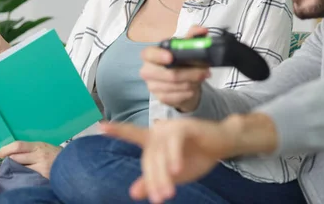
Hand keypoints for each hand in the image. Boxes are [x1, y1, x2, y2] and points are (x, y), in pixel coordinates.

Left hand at [0, 141, 61, 178]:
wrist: (71, 163)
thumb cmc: (55, 155)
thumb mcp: (44, 147)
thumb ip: (31, 149)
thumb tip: (12, 152)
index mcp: (38, 145)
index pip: (18, 146)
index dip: (6, 149)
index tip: (0, 153)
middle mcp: (39, 155)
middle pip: (16, 158)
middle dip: (9, 161)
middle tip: (8, 163)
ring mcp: (41, 167)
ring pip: (20, 168)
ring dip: (16, 169)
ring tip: (17, 170)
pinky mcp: (42, 176)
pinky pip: (27, 176)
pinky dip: (23, 176)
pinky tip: (24, 176)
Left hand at [101, 119, 232, 202]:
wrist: (223, 145)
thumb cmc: (197, 157)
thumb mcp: (173, 175)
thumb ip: (154, 181)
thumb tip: (133, 193)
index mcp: (154, 140)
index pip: (133, 135)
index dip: (117, 131)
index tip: (100, 127)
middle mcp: (159, 131)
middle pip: (148, 158)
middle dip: (153, 180)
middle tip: (159, 199)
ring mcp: (170, 127)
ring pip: (159, 155)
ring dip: (163, 176)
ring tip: (168, 194)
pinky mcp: (184, 127)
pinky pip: (174, 144)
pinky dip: (174, 158)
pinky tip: (177, 171)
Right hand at [140, 25, 210, 112]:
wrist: (181, 81)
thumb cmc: (181, 61)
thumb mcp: (186, 47)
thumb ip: (193, 36)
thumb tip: (203, 30)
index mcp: (151, 54)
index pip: (148, 54)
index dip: (159, 55)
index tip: (171, 57)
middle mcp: (148, 70)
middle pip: (168, 74)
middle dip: (190, 73)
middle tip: (205, 71)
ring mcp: (152, 86)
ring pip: (176, 86)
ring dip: (193, 82)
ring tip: (202, 77)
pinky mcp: (160, 98)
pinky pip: (177, 97)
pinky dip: (189, 92)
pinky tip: (194, 87)